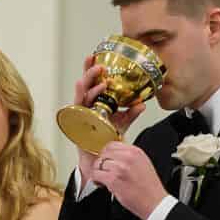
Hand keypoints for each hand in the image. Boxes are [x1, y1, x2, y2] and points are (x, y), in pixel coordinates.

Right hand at [73, 53, 143, 181]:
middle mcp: (85, 107)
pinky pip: (79, 109)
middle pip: (85, 85)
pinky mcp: (77, 124)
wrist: (99, 162)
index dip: (94, 71)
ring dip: (89, 84)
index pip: (93, 84)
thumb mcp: (121, 125)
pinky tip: (88, 94)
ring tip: (99, 76)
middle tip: (97, 63)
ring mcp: (80, 115)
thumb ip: (129, 114)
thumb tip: (142, 103)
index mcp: (95, 104)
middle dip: (89, 72)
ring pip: (81, 95)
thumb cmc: (105, 143)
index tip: (98, 57)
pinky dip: (83, 100)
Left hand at [91, 140, 165, 219]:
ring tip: (104, 179)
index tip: (106, 161)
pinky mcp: (113, 179)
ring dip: (99, 172)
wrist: (155, 203)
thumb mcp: (143, 164)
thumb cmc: (150, 188)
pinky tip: (102, 184)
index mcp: (135, 152)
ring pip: (98, 164)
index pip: (111, 145)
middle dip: (102, 163)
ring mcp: (120, 168)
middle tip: (104, 172)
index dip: (106, 154)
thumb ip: (129, 157)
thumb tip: (113, 156)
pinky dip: (96, 180)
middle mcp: (128, 157)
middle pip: (103, 154)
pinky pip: (96, 174)